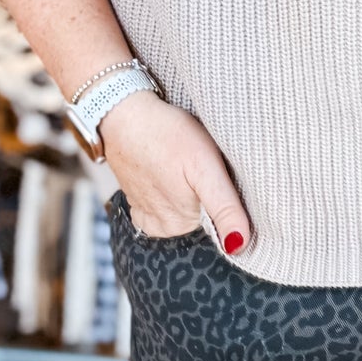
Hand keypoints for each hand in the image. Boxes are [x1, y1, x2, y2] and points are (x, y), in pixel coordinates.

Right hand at [99, 90, 252, 253]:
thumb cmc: (168, 135)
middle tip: (200, 164)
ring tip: (183, 165)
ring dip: (187, 189)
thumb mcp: (205, 169)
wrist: (123, 113)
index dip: (227, 196)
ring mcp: (148, 214)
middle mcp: (163, 227)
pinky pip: (163, 204)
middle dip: (207, 192)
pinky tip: (168, 171)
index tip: (218, 174)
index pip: (220, 221)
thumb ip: (224, 209)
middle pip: (202, 214)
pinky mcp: (137, 200)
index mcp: (183, 224)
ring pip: (184, 207)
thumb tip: (237, 247)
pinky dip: (168, 190)